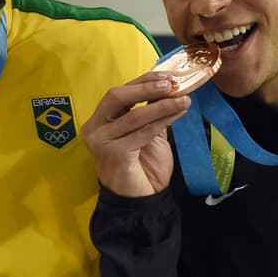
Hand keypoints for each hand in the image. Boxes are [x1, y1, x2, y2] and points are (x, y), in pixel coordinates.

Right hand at [81, 73, 188, 197]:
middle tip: (171, 85)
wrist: (140, 199)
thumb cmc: (142, 166)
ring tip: (183, 100)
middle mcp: (94, 129)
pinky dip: (162, 121)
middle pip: (116, 97)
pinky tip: (177, 115)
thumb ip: (152, 112)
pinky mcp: (114, 154)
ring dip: (161, 105)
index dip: (142, 81)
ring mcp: (101, 142)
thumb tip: (169, 87)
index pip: (118, 93)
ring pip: (133, 115)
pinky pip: (141, 133)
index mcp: (99, 121)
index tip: (167, 76)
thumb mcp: (147, 133)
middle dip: (146, 87)